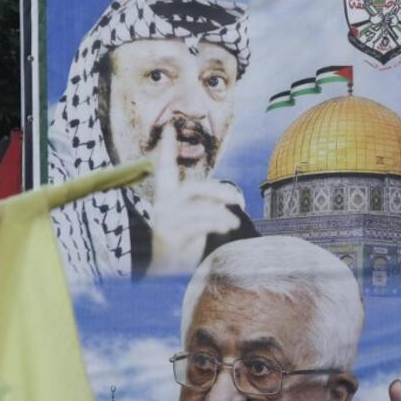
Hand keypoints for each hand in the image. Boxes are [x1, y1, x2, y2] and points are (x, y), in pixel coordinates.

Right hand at [147, 123, 240, 274]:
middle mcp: (163, 206)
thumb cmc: (182, 243)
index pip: (163, 169)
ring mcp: (165, 221)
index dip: (165, 148)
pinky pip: (198, 223)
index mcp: (166, 198)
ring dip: (221, 213)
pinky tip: (226, 227)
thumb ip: (204, 205)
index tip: (168, 126)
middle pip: (193, 188)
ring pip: (198, 207)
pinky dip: (216, 223)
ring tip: (234, 222)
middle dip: (218, 191)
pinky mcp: (170, 235)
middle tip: (238, 198)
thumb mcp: (193, 220)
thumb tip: (230, 196)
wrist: (164, 273)